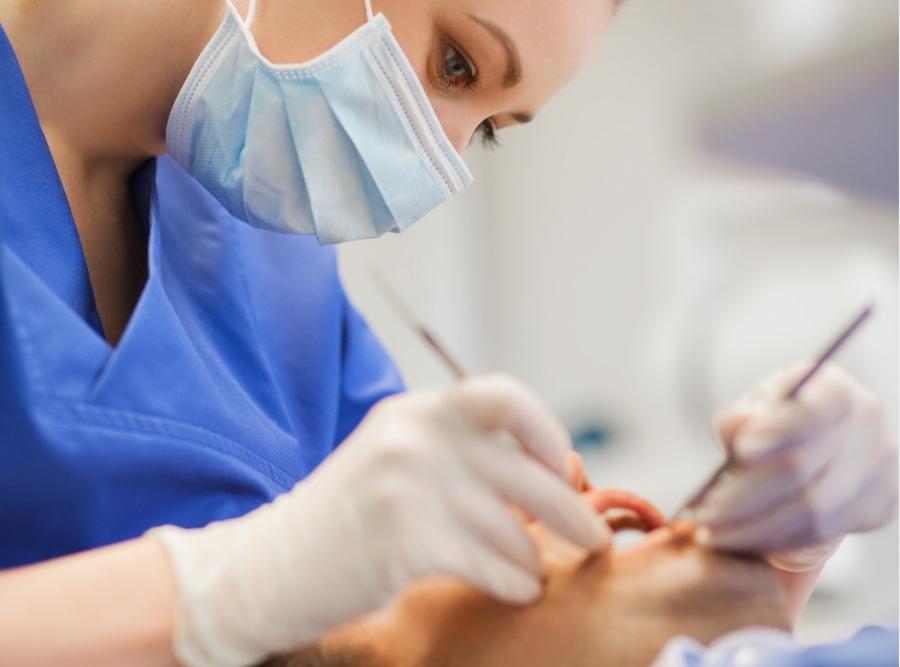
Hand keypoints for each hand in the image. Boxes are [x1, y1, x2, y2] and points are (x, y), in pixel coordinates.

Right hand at [151, 374, 609, 666]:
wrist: (264, 567)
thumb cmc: (342, 521)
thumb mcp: (394, 460)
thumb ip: (457, 454)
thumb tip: (545, 475)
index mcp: (414, 411)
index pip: (502, 396)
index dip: (546, 430)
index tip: (563, 466)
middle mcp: (414, 437)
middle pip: (525, 471)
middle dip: (571, 510)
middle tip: (595, 538)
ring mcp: (407, 485)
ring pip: (512, 527)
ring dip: (534, 557)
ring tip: (535, 571)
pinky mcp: (404, 539)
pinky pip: (491, 563)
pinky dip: (513, 581)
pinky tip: (515, 589)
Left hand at [687, 363, 897, 570]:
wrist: (814, 448)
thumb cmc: (775, 421)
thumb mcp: (753, 408)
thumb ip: (741, 417)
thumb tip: (740, 431)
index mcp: (835, 392)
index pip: (812, 412)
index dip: (779, 431)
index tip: (742, 451)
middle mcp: (866, 429)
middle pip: (804, 470)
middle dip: (744, 498)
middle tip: (701, 514)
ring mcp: (878, 471)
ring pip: (811, 512)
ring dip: (753, 529)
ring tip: (710, 534)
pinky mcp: (878, 508)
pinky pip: (819, 535)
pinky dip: (773, 541)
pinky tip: (739, 541)